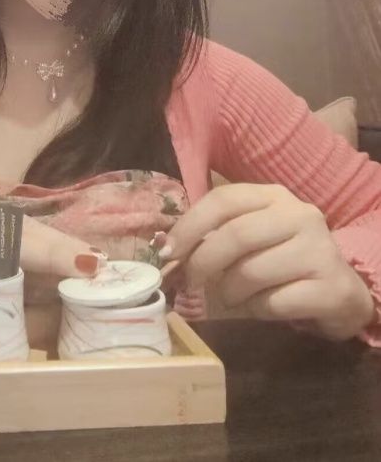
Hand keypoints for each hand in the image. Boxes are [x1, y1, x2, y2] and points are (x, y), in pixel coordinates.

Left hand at [161, 183, 374, 340]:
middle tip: (189, 281)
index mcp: (274, 196)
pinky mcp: (331, 287)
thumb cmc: (282, 260)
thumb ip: (215, 235)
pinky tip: (261, 306)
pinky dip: (256, 309)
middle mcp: (300, 215)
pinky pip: (274, 302)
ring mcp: (320, 250)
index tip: (168, 251)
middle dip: (203, 262)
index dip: (190, 225)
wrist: (338, 290)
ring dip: (229, 291)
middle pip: (236, 235)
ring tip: (230, 296)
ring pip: (252, 272)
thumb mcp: (252, 237)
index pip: (224, 199)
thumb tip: (167, 251)